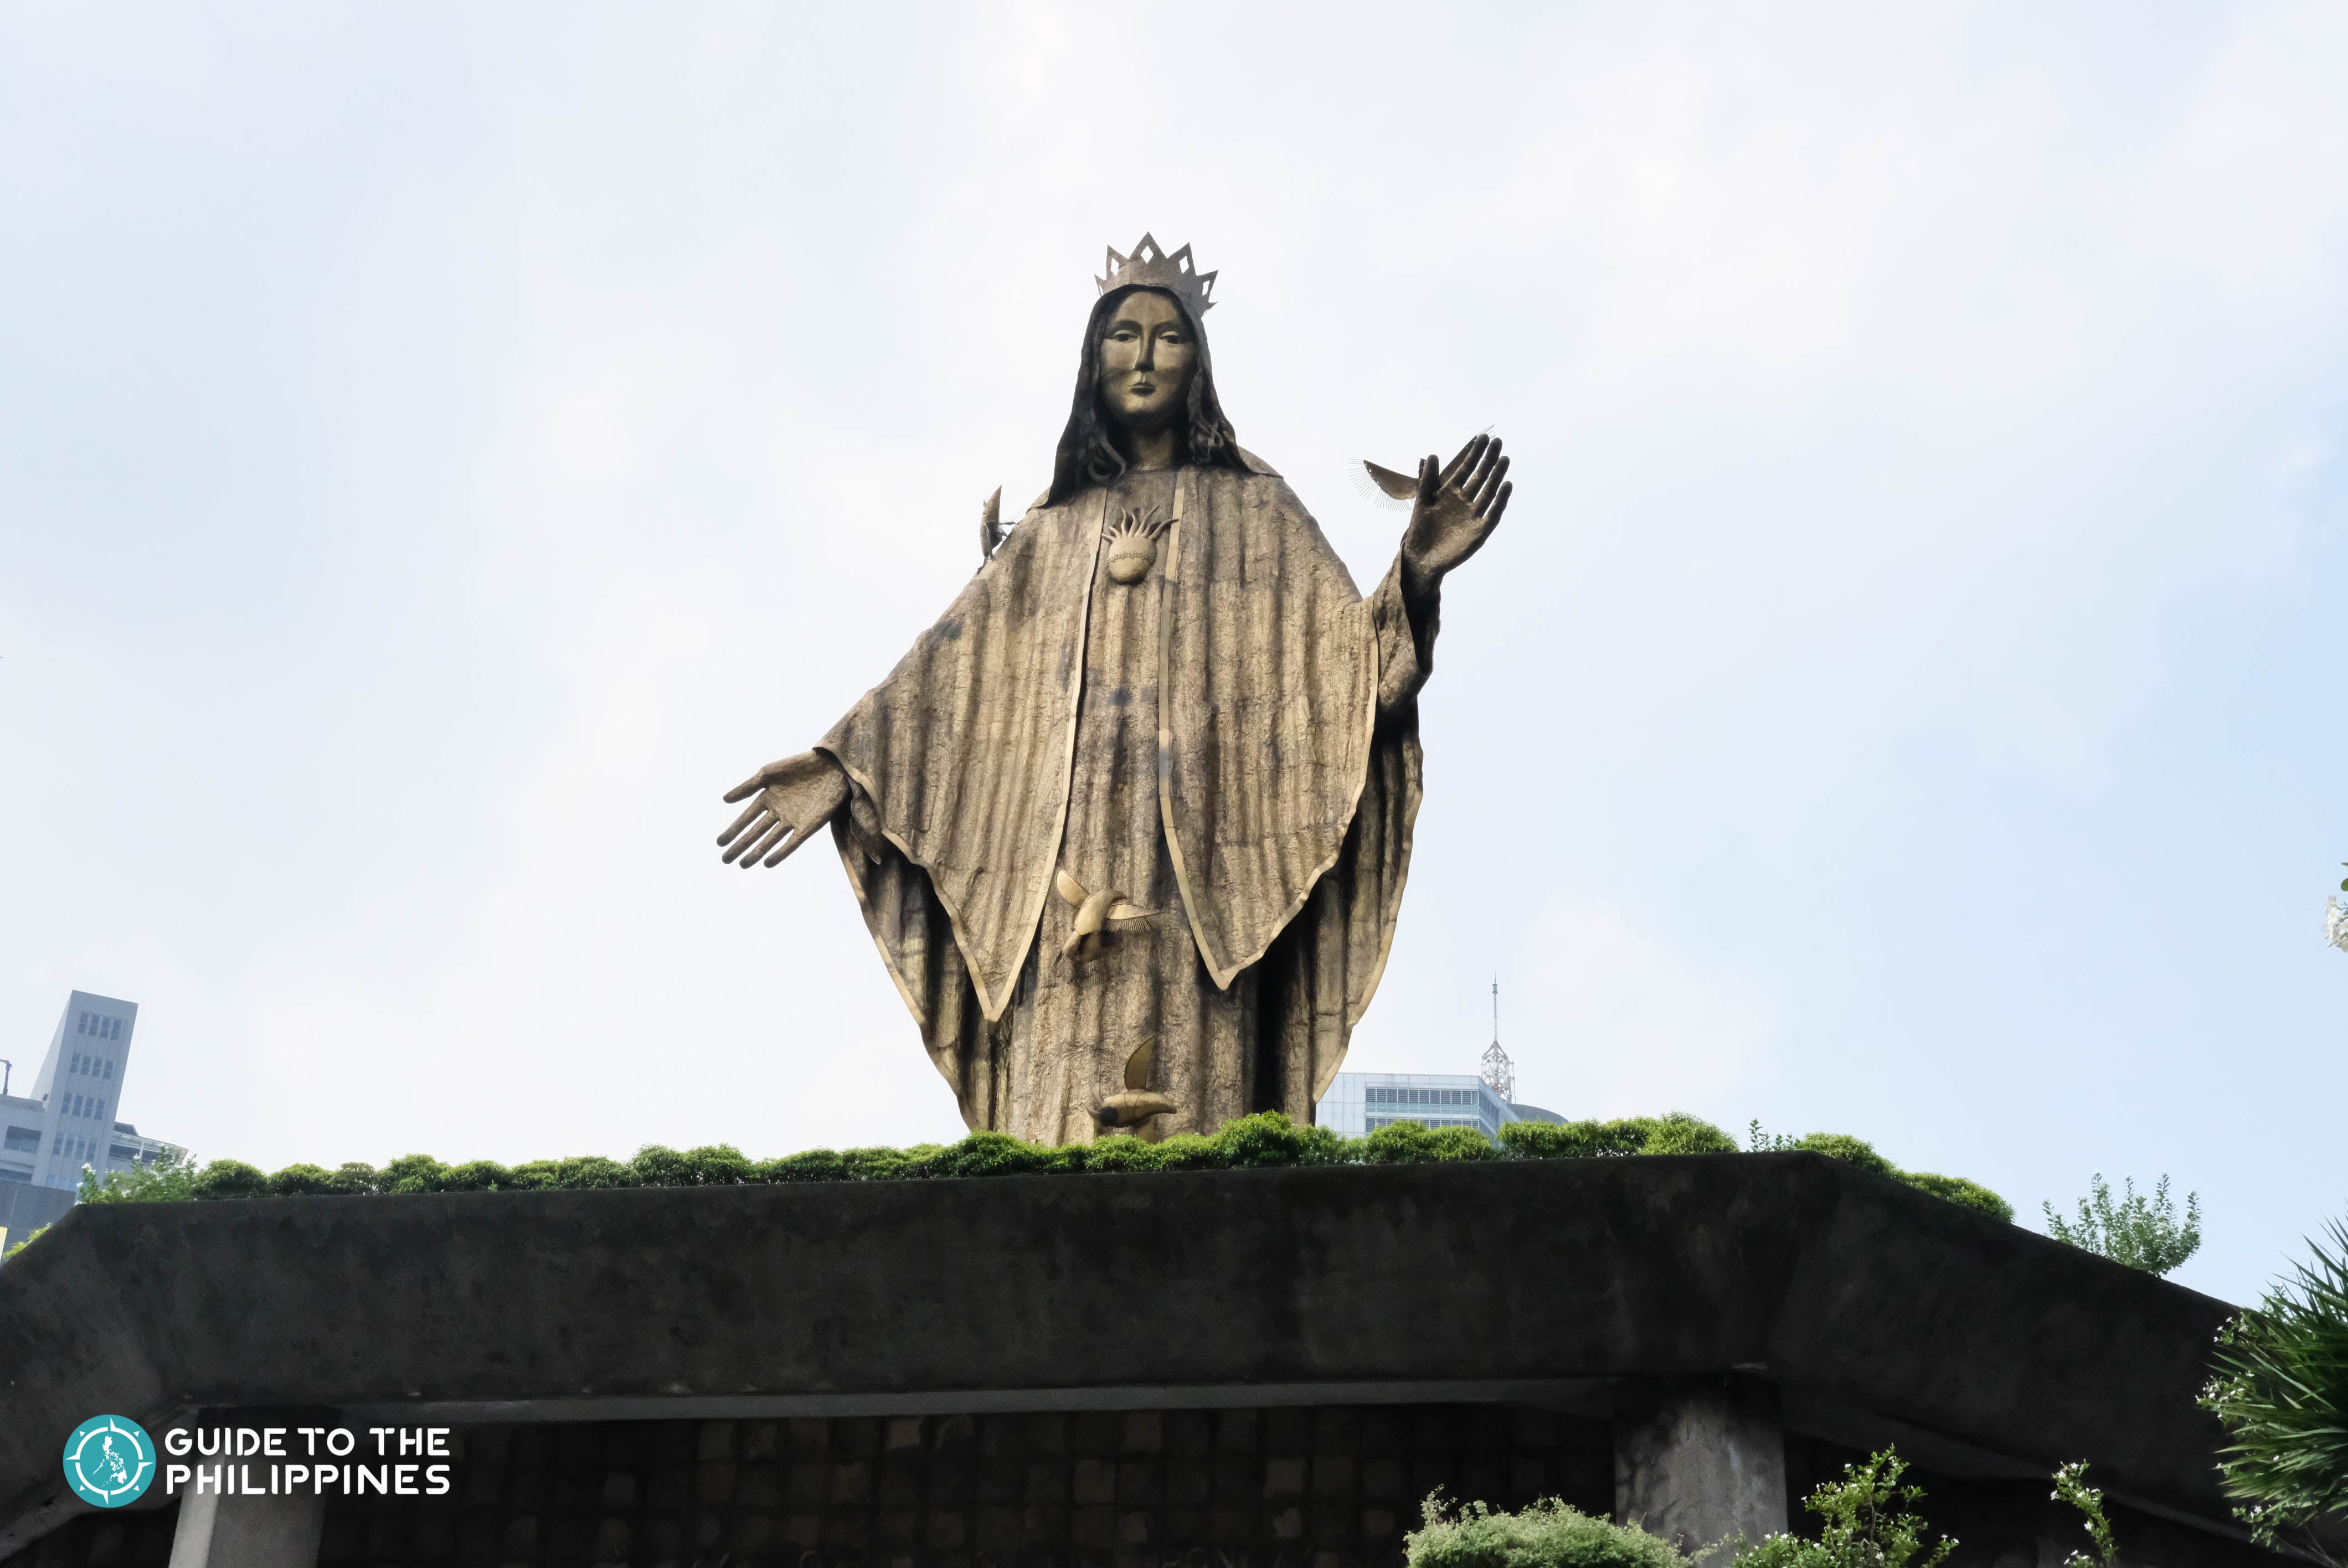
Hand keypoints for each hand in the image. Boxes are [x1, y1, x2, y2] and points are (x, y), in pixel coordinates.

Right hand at [717, 751, 849, 868]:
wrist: (831, 765)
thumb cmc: (799, 766)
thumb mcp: (768, 773)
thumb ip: (747, 787)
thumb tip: (724, 800)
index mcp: (768, 798)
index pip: (746, 819)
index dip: (733, 830)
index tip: (719, 843)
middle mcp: (778, 812)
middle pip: (756, 833)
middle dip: (740, 846)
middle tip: (725, 859)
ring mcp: (793, 820)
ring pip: (770, 840)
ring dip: (757, 852)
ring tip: (743, 864)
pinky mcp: (808, 826)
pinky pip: (792, 843)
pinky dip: (780, 853)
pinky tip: (767, 862)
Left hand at [1400, 434, 1510, 595]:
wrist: (1421, 557)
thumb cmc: (1420, 530)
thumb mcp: (1422, 502)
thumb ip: (1427, 480)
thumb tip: (1431, 455)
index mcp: (1451, 492)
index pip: (1466, 469)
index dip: (1474, 454)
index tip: (1482, 437)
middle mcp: (1465, 501)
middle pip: (1480, 477)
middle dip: (1488, 460)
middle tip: (1497, 442)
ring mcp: (1474, 515)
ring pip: (1489, 492)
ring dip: (1496, 475)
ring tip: (1504, 459)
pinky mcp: (1480, 531)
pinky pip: (1493, 513)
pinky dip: (1500, 500)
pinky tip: (1506, 485)